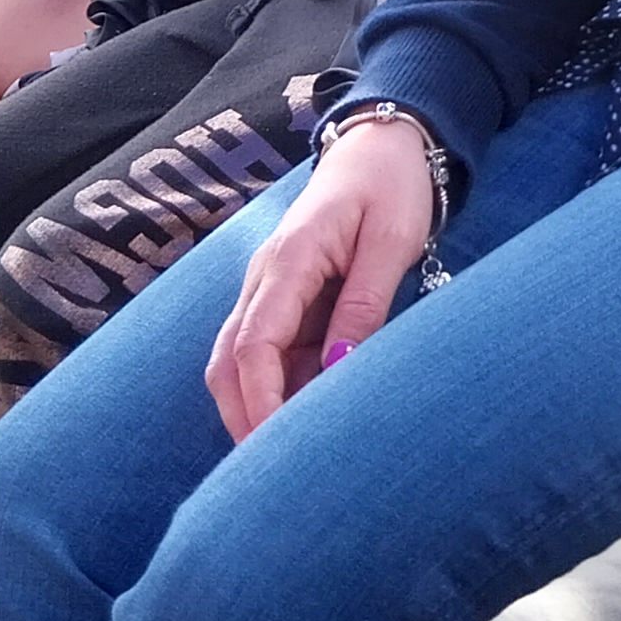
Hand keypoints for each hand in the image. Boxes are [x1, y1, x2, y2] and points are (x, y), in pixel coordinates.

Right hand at [207, 115, 437, 440]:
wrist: (384, 143)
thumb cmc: (392, 185)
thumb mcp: (391, 243)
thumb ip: (363, 306)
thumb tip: (337, 371)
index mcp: (288, 260)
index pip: (253, 345)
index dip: (259, 404)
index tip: (273, 451)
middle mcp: (265, 276)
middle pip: (228, 362)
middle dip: (242, 419)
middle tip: (271, 478)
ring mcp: (270, 286)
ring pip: (240, 361)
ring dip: (258, 406)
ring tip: (291, 456)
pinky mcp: (286, 294)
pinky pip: (269, 350)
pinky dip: (278, 387)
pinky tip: (308, 414)